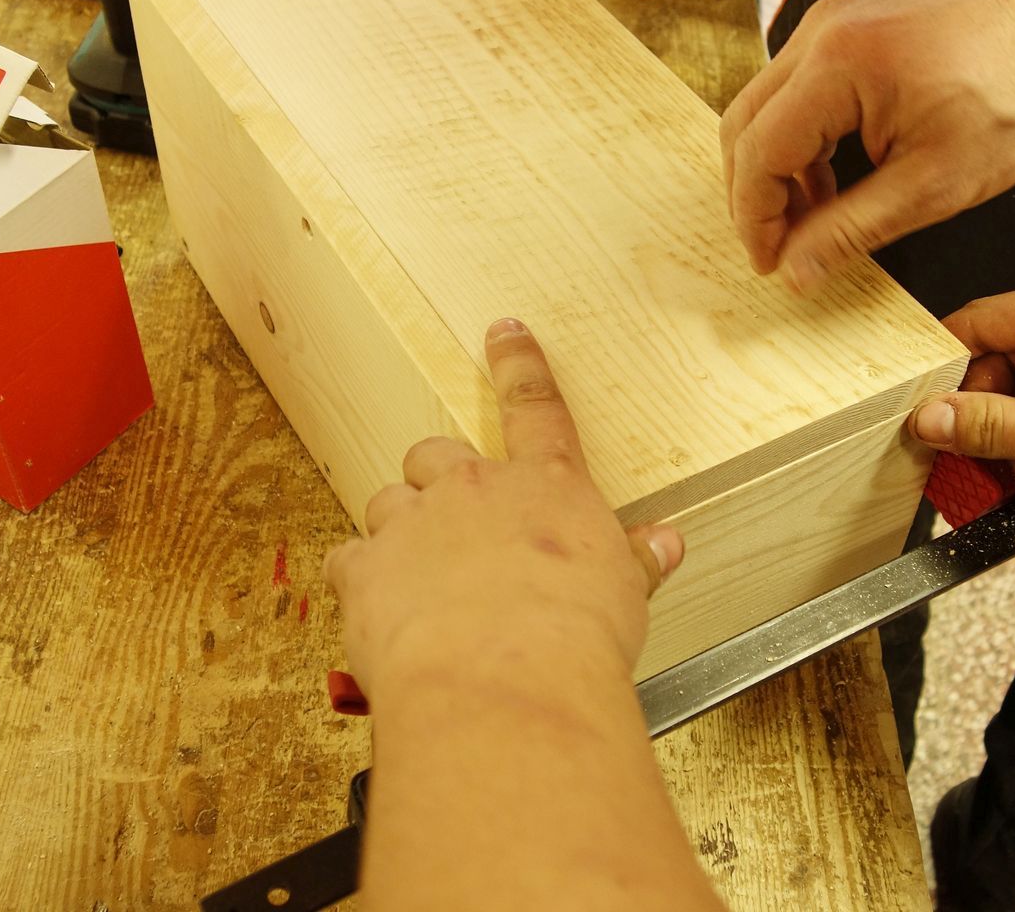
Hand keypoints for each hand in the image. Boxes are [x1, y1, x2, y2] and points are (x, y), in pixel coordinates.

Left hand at [324, 318, 683, 703]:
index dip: (520, 365)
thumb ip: (636, 561)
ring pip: (388, 502)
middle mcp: (475, 491)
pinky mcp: (366, 569)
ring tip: (419, 581)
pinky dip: (361, 581)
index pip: (535, 408)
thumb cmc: (575, 642)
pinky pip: (348, 559)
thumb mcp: (626, 594)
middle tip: (452, 525)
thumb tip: (666, 543)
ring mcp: (415, 524)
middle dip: (439, 480)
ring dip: (398, 531)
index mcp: (546, 487)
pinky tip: (381, 613)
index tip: (505, 332)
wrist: (508, 682)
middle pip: (438, 454)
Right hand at [721, 0, 1014, 291]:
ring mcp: (833, 22)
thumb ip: (851, 230)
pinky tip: (834, 179)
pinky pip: (797, 88)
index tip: (769, 264)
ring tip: (814, 220)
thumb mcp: (934, 184)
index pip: (758, 153)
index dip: (755, 218)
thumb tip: (794, 272)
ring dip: (776, 169)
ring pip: (765, 106)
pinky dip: (800, 139)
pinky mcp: (850, 25)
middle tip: (778, 249)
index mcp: (836, 66)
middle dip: (753, 195)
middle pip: (744, 125)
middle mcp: (822, 32)